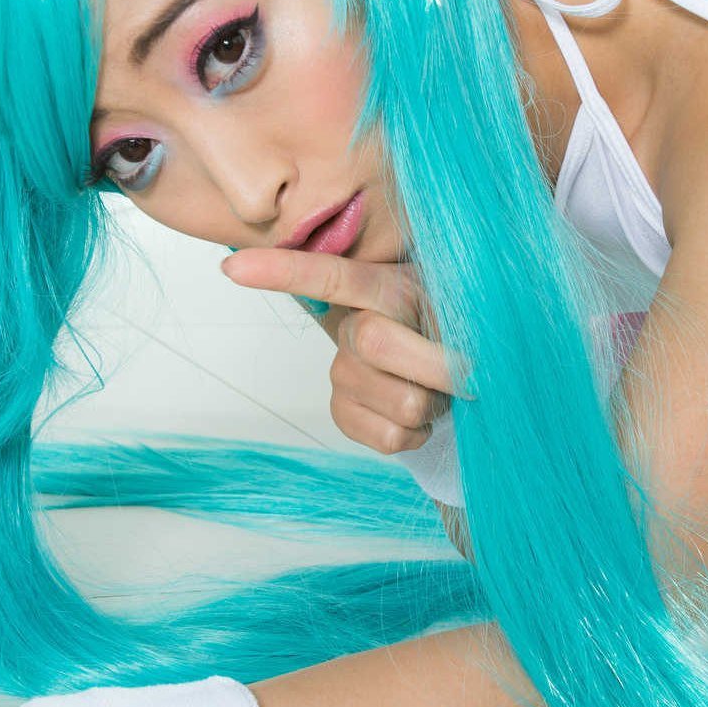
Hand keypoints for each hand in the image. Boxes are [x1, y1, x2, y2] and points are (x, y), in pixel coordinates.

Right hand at [223, 247, 474, 455]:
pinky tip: (422, 415)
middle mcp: (354, 327)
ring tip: (443, 387)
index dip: (281, 271)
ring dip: (437, 401)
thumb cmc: (468, 331)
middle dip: (437, 363)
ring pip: (399, 403)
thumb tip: (469, 354)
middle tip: (471, 367)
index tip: (234, 269)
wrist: (469, 372)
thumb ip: (465, 315)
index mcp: (381, 286)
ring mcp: (345, 373)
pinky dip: (420, 433)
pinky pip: (388, 438)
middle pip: (374, 341)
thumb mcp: (474, 306)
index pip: (326, 276)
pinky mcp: (346, 413)